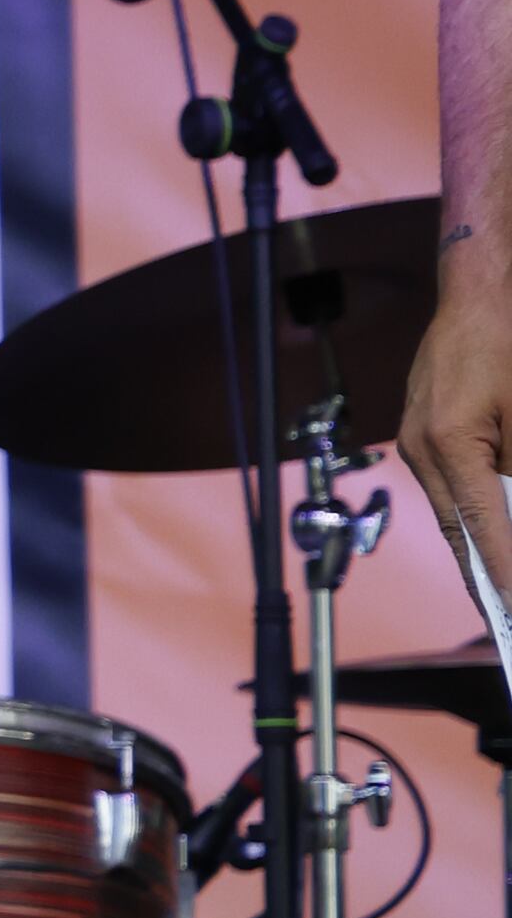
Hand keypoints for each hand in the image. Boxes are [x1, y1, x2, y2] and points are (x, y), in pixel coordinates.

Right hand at [402, 234, 511, 620]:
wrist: (478, 295)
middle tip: (509, 623)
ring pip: (454, 517)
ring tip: (506, 593)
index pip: (484, 529)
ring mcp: (416, 444)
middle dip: (488, 583)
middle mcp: (423, 450)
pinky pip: (452, 492)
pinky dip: (477, 521)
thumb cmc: (509, 343)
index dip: (506, 577)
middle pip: (460, 534)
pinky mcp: (422, 437)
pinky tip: (496, 542)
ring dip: (482, 555)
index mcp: (451, 443)